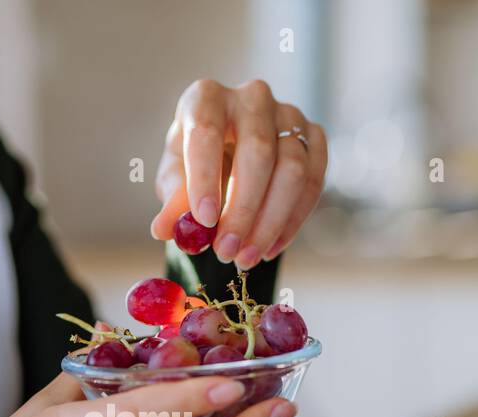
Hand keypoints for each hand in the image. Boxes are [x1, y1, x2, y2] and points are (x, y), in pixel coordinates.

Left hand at [151, 78, 327, 270]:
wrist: (230, 157)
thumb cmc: (196, 166)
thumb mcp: (176, 181)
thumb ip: (173, 202)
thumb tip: (164, 229)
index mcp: (206, 98)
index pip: (206, 132)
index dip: (205, 178)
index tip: (203, 221)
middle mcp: (251, 98)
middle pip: (257, 152)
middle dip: (242, 210)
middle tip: (226, 252)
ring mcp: (288, 114)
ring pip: (292, 169)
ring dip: (270, 222)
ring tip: (247, 257)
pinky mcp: (313, 135)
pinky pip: (314, 180)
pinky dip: (293, 220)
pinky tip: (270, 247)